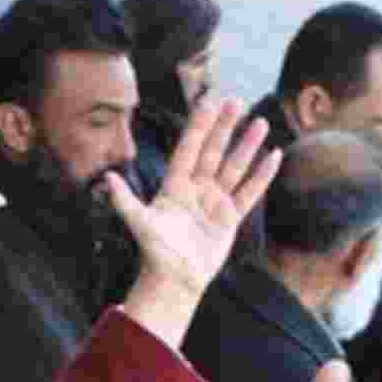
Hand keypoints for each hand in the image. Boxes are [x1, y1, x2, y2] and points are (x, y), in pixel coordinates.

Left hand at [112, 98, 278, 343]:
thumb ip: (125, 200)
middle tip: (238, 100)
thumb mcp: (140, 224)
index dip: (199, 126)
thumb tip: (107, 179)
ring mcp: (215, 202)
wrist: (175, 281)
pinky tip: (274, 155)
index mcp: (174, 186)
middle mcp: (196, 189)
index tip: (209, 101)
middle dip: (225, 127)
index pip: (189, 149)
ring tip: (261, 122)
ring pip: (234, 167)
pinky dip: (262, 175)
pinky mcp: (230, 217)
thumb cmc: (155, 253)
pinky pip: (250, 192)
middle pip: (213, 152)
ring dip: (247, 146)